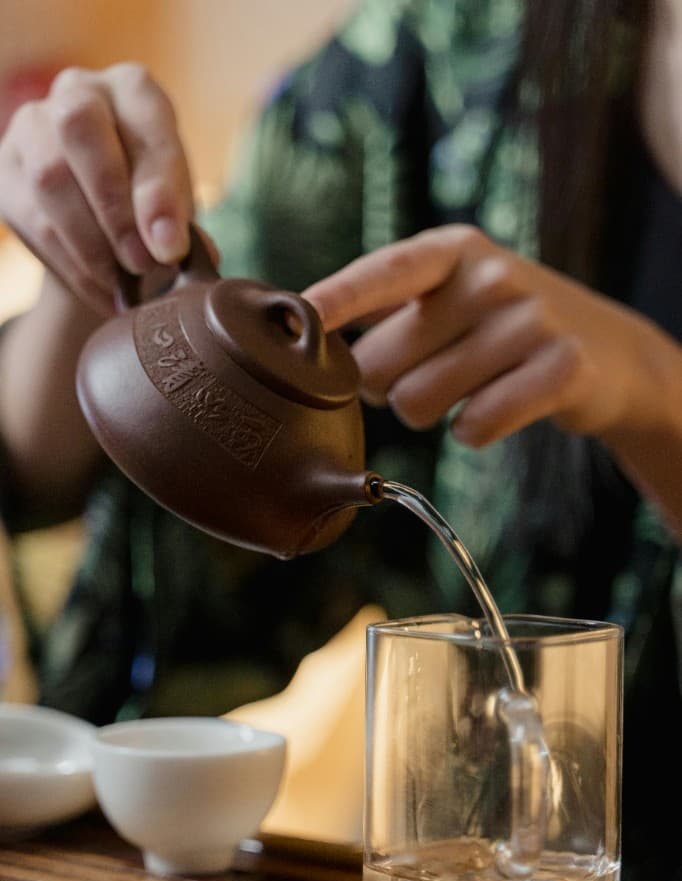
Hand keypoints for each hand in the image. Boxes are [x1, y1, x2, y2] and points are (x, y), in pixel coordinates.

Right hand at [0, 63, 193, 315]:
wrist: (105, 218)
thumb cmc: (149, 202)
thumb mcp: (177, 205)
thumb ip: (179, 222)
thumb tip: (171, 248)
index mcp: (134, 90)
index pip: (145, 127)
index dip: (158, 192)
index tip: (171, 247)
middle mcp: (78, 92)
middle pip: (79, 127)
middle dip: (114, 207)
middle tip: (142, 263)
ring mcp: (32, 126)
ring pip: (49, 176)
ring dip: (91, 242)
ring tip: (123, 282)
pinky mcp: (6, 169)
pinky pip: (33, 218)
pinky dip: (73, 264)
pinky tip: (101, 288)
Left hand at [303, 226, 674, 446]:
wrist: (609, 354)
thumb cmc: (502, 328)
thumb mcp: (453, 296)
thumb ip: (387, 306)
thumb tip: (307, 332)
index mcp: (453, 252)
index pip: (382, 274)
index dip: (335, 300)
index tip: (298, 318)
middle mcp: (490, 277)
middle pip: (379, 364)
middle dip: (382, 387)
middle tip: (422, 375)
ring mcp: (530, 320)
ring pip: (418, 401)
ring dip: (428, 412)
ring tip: (465, 390)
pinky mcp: (561, 369)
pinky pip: (474, 427)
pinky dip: (473, 432)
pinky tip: (496, 409)